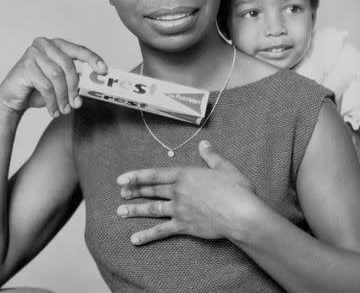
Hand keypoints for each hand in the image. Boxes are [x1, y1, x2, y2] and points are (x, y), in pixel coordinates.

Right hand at [0, 37, 106, 117]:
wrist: (13, 97)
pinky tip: (53, 110)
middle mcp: (45, 45)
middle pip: (68, 64)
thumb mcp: (61, 83)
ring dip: (63, 97)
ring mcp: (33, 53)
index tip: (104, 70)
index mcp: (58, 45)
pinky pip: (45, 85)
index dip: (93, 59)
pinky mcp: (25, 66)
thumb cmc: (38, 87)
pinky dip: (52, 101)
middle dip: (74, 87)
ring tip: (64, 109)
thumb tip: (95, 86)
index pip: (79, 50)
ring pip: (57, 76)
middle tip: (77, 103)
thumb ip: (77, 81)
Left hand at [116, 140, 256, 244]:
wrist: (240, 213)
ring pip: (152, 210)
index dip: (136, 176)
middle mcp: (178, 192)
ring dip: (136, 210)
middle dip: (134, 191)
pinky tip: (134, 239)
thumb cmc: (235, 189)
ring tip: (121, 212)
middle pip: (151, 191)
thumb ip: (211, 155)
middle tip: (121, 193)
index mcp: (185, 175)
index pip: (155, 174)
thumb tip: (203, 143)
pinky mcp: (183, 226)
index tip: (121, 179)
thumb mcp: (223, 167)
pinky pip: (161, 231)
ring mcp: (179, 209)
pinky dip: (147, 235)